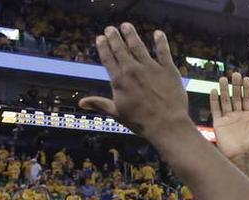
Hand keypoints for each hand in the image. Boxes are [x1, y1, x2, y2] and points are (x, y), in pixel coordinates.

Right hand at [79, 24, 190, 139]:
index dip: (103, 47)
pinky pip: (163, 51)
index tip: (100, 37)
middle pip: (121, 49)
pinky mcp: (167, 69)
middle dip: (114, 37)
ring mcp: (150, 67)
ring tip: (126, 25)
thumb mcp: (116, 113)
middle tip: (110, 28)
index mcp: (119, 80)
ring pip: (138, 46)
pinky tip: (157, 33)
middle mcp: (133, 70)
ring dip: (131, 34)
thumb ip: (99, 103)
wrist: (165, 124)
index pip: (108, 59)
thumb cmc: (139, 121)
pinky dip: (160, 41)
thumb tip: (81, 102)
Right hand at [210, 73, 248, 164]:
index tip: (246, 78)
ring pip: (225, 101)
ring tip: (223, 78)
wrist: (242, 158)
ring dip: (224, 90)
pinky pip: (215, 110)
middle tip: (235, 74)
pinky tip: (214, 91)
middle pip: (236, 97)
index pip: (247, 98)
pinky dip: (214, 100)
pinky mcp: (219, 125)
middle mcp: (238, 116)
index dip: (247, 89)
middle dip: (235, 86)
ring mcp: (228, 120)